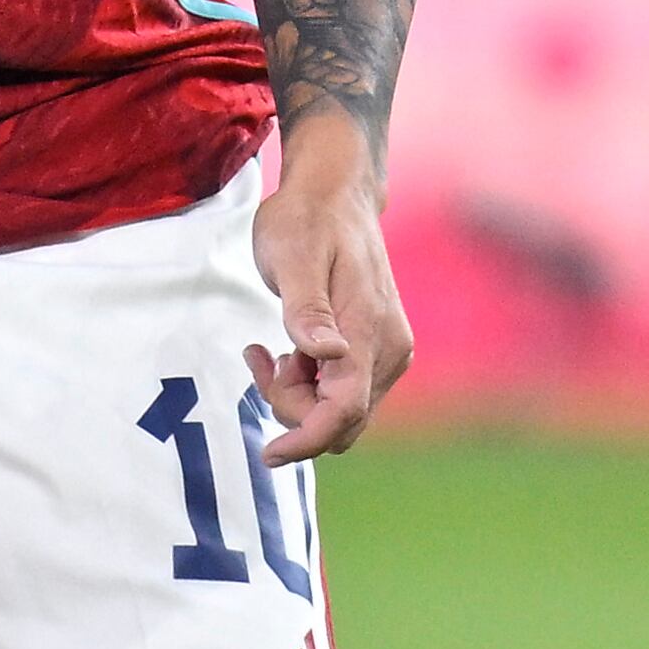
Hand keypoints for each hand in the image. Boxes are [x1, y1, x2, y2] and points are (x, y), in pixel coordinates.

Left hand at [248, 120, 413, 464]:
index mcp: (370, 332)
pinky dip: (307, 384)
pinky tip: (286, 350)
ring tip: (268, 348)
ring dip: (296, 394)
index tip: (268, 454)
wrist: (336, 193)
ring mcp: (386, 354)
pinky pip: (340, 394)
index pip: (345, 411)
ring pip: (339, 411)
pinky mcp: (375, 353)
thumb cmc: (307, 219)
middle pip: (340, 420)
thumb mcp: (292, 255)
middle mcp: (389, 351)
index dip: (306, 439)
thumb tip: (326, 354)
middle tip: (260, 358)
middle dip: (292, 407)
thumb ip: (306, 308)